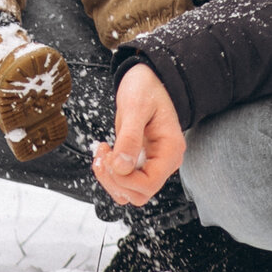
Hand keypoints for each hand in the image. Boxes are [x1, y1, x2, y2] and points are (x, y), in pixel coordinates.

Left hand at [92, 63, 185, 205]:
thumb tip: (121, 167)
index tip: (109, 156)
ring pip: (130, 192)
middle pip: (139, 194)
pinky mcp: (139, 160)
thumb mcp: (135, 106)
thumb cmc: (145, 87)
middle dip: (115, 180)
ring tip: (101, 153)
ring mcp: (152, 163)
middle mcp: (163, 162)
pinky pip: (125, 179)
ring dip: (110, 179)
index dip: (124, 178)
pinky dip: (110, 172)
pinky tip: (104, 152)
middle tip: (103, 154)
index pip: (149, 184)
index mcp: (170, 151)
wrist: (147, 78)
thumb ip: (130, 137)